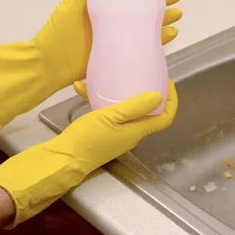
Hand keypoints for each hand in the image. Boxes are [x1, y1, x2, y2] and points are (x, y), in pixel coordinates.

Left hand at [0, 0, 181, 128]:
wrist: (49, 66)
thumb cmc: (58, 35)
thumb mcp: (70, 6)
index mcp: (101, 6)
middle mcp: (111, 20)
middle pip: (141, 8)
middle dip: (160, 1)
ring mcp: (117, 38)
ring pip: (146, 25)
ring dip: (163, 19)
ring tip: (178, 15)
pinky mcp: (120, 54)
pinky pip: (142, 45)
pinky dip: (158, 40)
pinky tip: (170, 34)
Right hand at [0, 80, 177, 227]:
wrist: (63, 159)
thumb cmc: (88, 138)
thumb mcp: (112, 117)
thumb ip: (135, 107)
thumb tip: (159, 96)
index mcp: (138, 130)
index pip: (165, 117)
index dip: (172, 100)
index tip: (167, 83)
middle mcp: (131, 133)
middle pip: (148, 112)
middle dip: (148, 92)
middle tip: (142, 75)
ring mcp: (117, 134)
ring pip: (126, 110)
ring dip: (121, 93)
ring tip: (113, 76)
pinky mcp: (103, 133)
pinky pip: (108, 112)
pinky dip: (99, 100)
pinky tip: (82, 88)